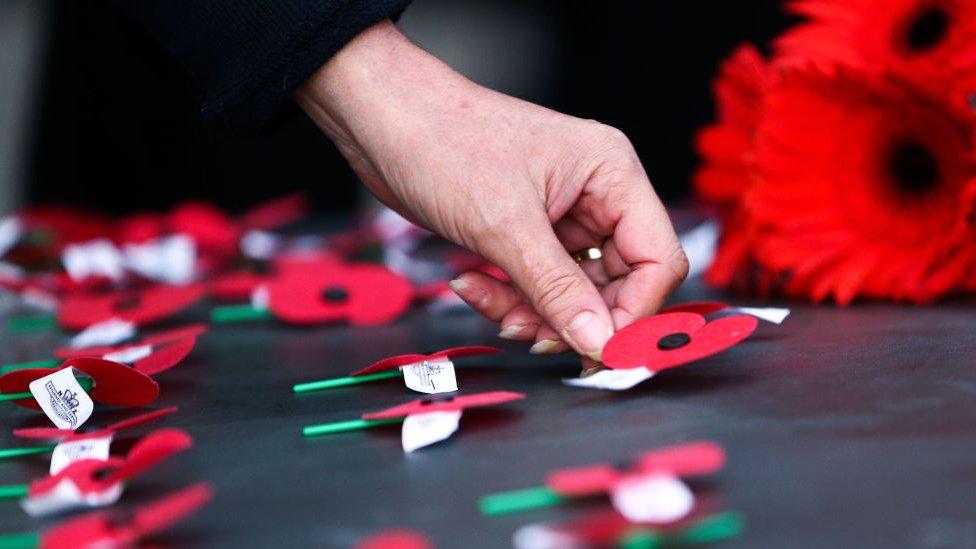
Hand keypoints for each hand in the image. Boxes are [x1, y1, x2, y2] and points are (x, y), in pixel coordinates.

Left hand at [296, 21, 687, 360]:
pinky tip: (471, 286)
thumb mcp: (504, 225)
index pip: (657, 260)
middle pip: (618, 283)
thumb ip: (557, 290)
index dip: (635, 313)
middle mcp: (597, 194)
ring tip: (494, 311)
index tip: (600, 350)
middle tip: (535, 337)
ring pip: (574, 292)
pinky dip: (509, 297)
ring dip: (535, 313)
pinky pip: (537, 284)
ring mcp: (562, 214)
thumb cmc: (443, 142)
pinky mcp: (527, 231)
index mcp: (613, 174)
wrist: (381, 120)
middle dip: (575, 317)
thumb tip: (600, 344)